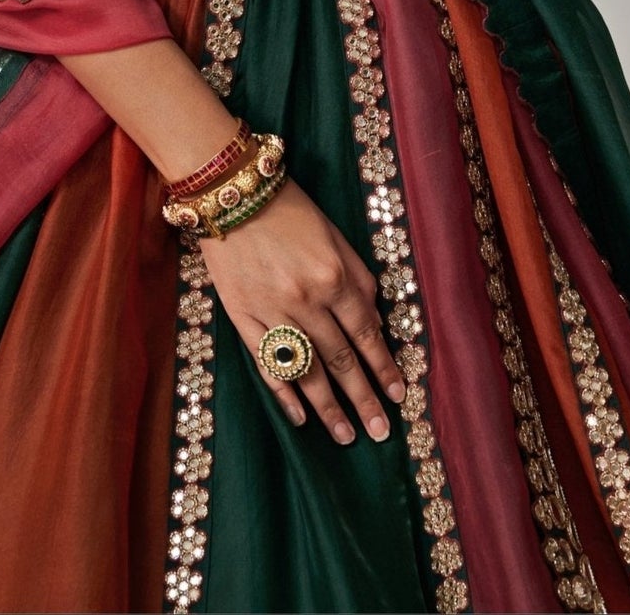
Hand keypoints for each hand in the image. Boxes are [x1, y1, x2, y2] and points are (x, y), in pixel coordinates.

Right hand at [198, 178, 405, 442]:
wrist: (231, 194)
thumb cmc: (289, 209)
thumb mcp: (335, 235)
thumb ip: (359, 278)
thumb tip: (375, 323)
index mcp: (334, 276)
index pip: (366, 333)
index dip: (383, 367)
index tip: (398, 396)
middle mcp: (306, 300)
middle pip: (341, 359)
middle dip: (363, 399)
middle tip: (379, 432)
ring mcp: (272, 312)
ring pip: (306, 370)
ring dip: (328, 408)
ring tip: (345, 436)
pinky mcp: (242, 317)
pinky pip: (268, 363)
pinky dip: (284, 393)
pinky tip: (299, 416)